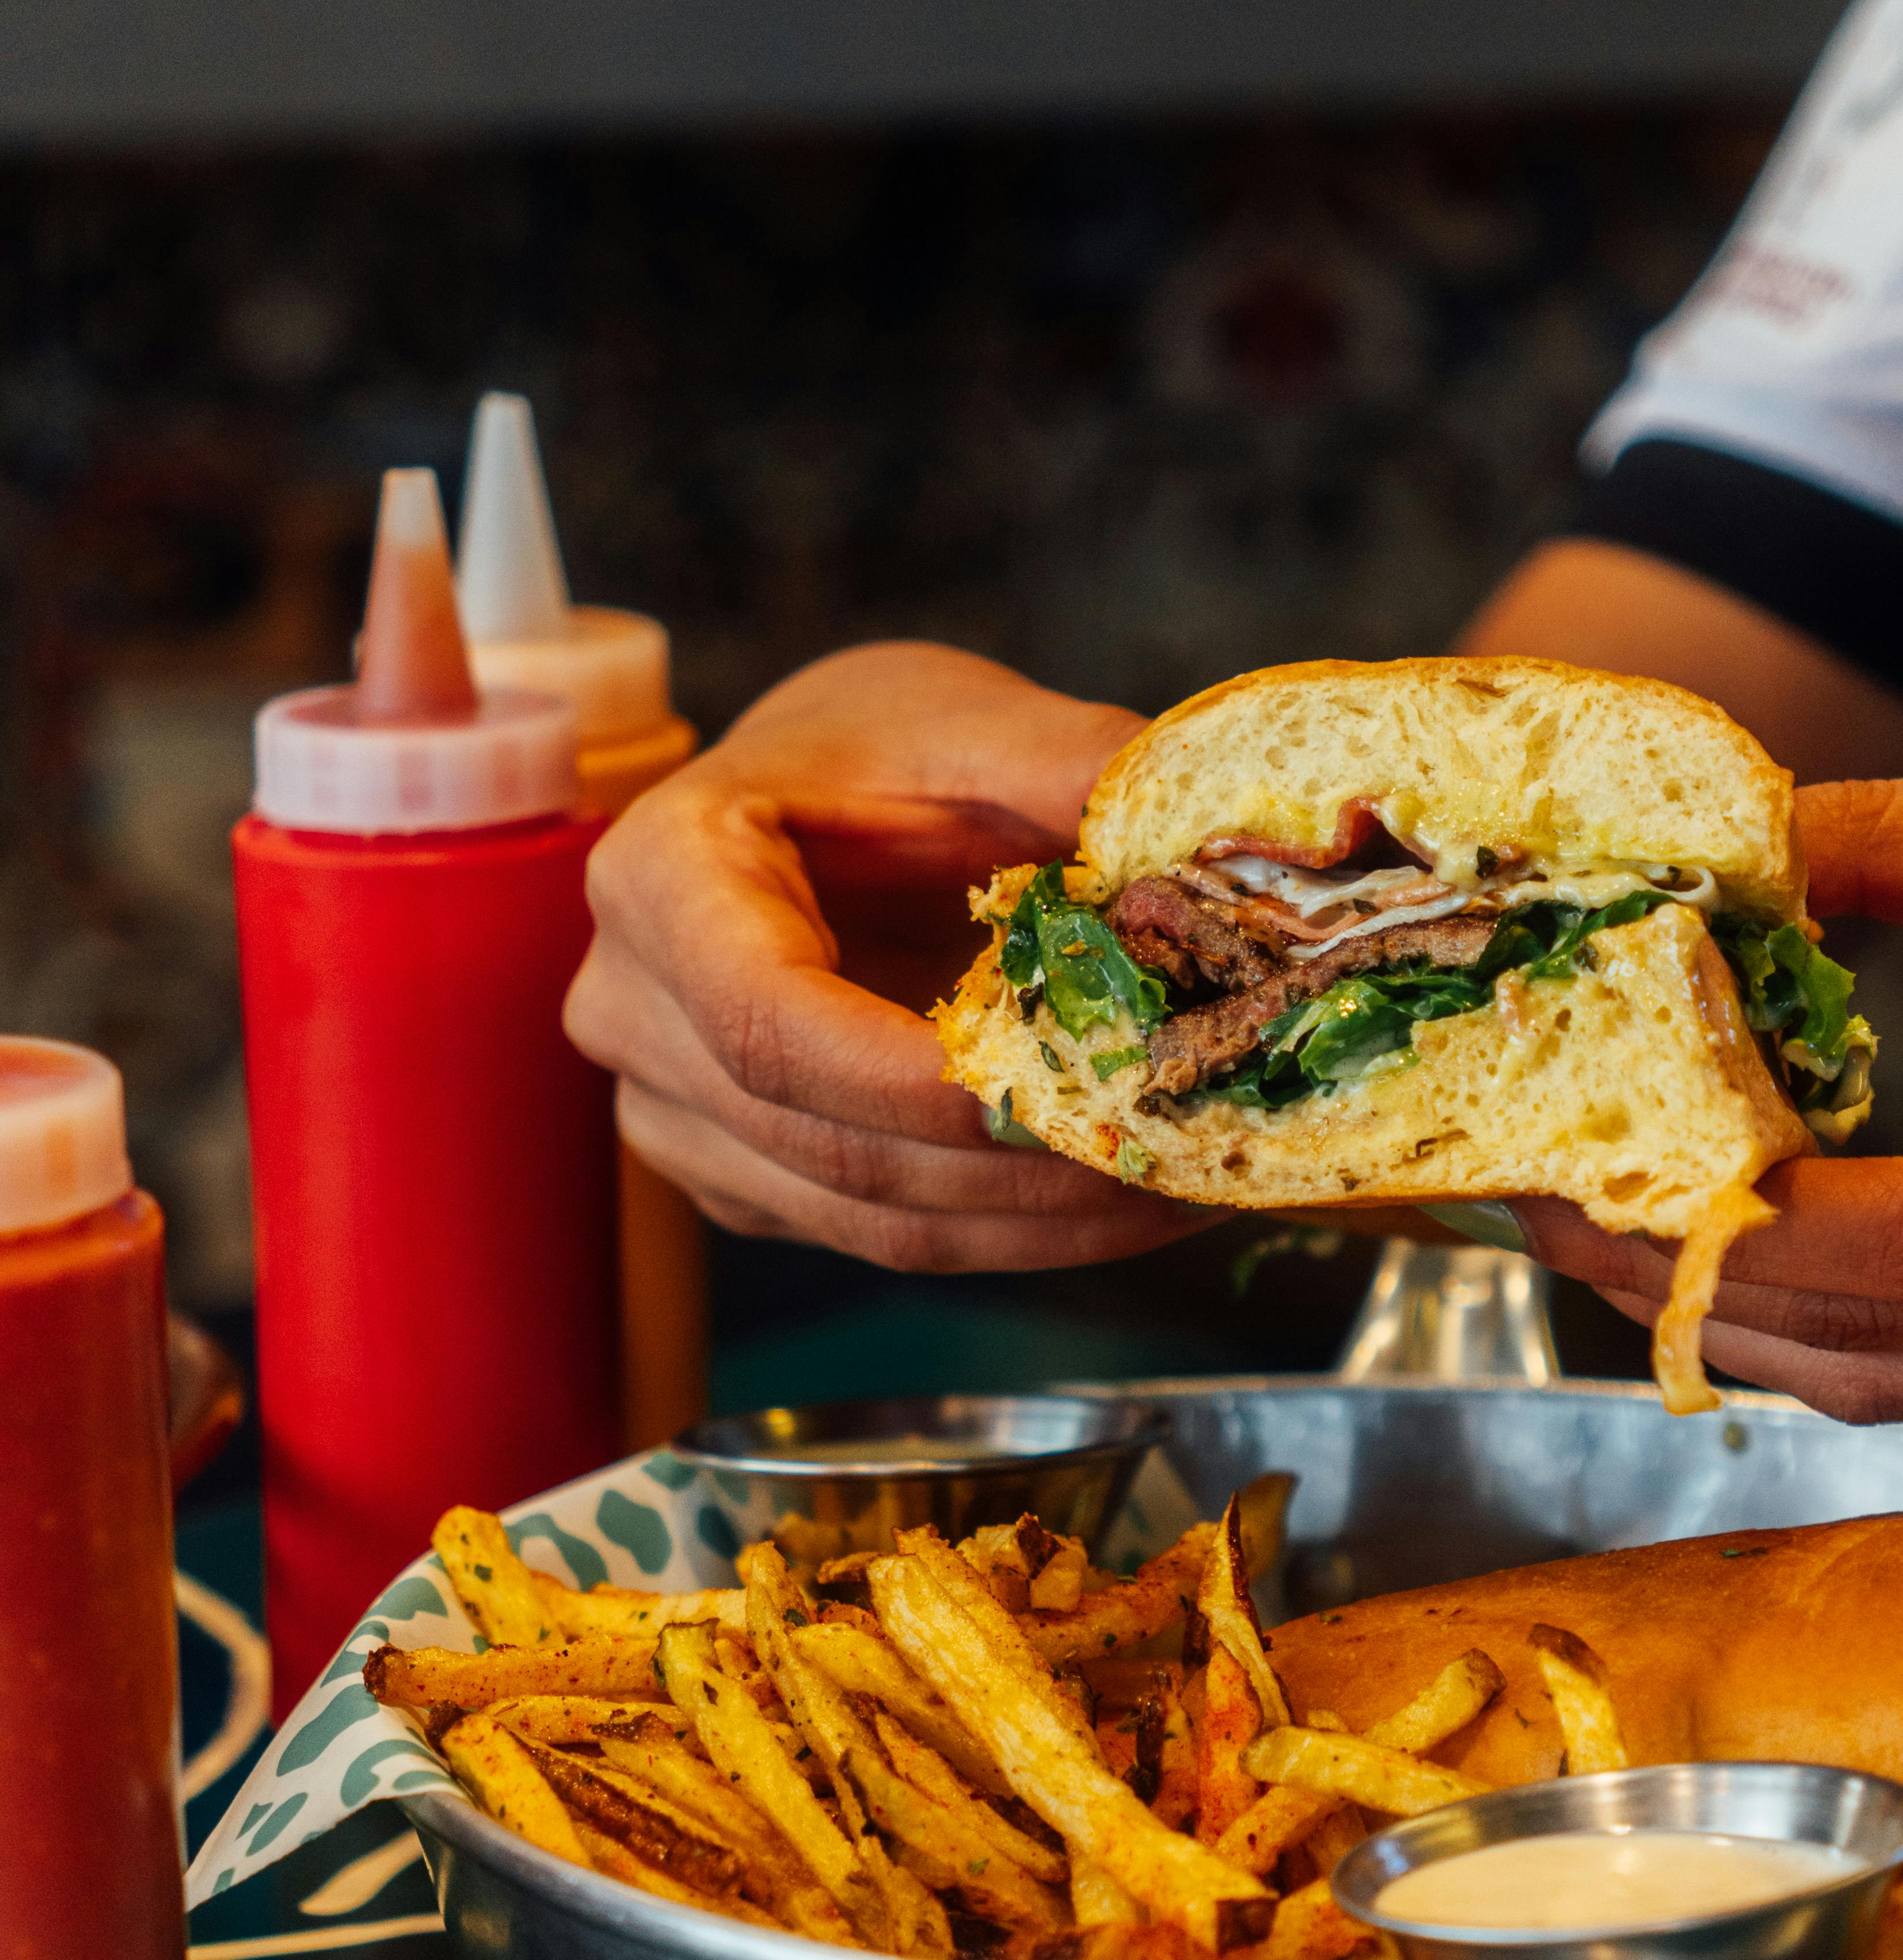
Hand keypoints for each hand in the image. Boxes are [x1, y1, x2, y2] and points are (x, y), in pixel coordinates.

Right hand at [566, 643, 1201, 1273]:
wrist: (823, 801)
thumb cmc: (885, 750)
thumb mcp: (980, 724)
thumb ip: (1083, 769)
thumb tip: (1211, 836)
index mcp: (659, 879)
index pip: (772, 1026)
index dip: (922, 1089)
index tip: (1079, 1098)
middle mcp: (634, 1013)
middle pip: (831, 1143)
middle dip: (1029, 1169)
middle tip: (1204, 1150)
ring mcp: (674, 1113)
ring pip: (873, 1217)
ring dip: (1051, 1220)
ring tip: (1208, 1177)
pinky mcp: (747, 1178)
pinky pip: (890, 1234)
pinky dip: (1025, 1229)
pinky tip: (1141, 1191)